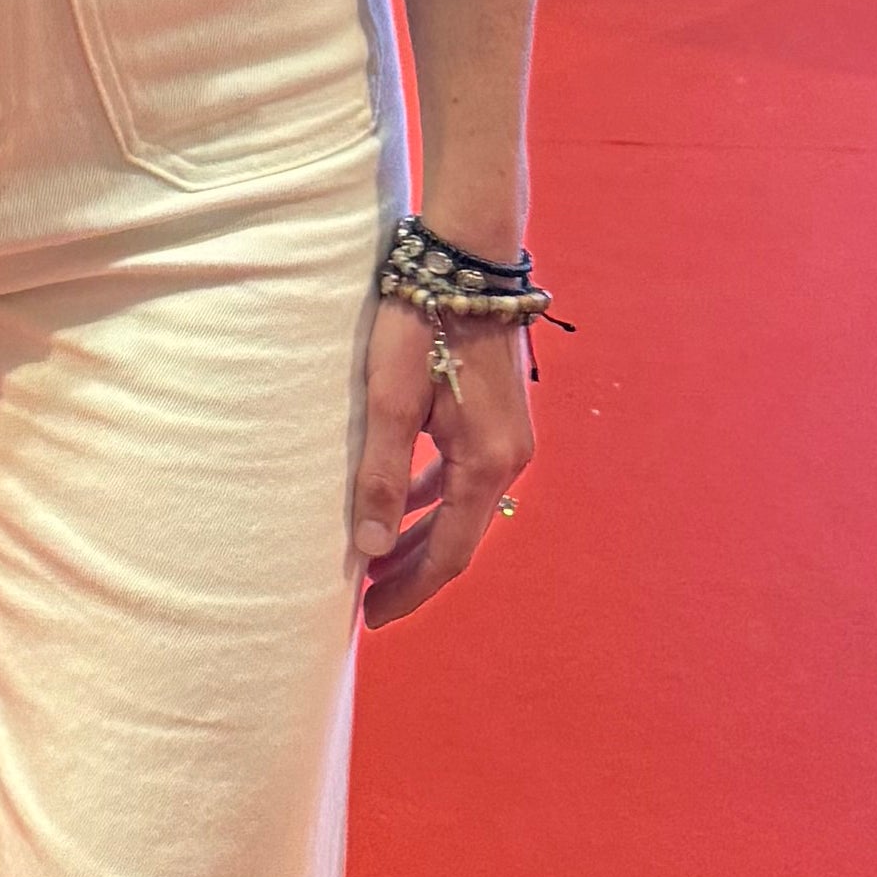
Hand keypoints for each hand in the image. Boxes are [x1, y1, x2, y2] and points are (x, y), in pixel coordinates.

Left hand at [349, 293, 537, 631]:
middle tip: (367, 603)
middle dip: (414, 573)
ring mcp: (509, 438)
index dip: (410, 590)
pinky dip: (437, 501)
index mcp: (484, 463)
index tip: (371, 617)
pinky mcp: (499, 418)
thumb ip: (382, 475)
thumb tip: (373, 549)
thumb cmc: (420, 323)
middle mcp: (508, 458)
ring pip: (463, 508)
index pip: (448, 553)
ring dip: (424, 537)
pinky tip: (408, 504)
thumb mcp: (389, 400)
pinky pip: (467, 477)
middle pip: (460, 537)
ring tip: (379, 561)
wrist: (466, 260)